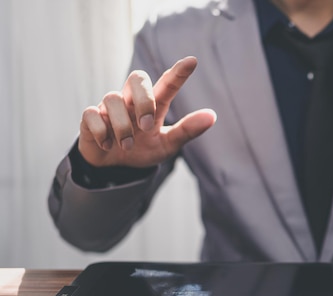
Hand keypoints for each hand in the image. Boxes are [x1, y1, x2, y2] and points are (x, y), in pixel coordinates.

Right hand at [78, 56, 215, 167]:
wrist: (115, 166)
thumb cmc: (143, 149)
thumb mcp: (167, 144)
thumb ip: (187, 130)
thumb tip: (212, 116)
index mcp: (154, 105)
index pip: (166, 83)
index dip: (178, 73)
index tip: (192, 62)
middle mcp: (131, 100)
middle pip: (137, 78)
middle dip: (144, 100)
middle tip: (147, 126)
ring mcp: (109, 107)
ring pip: (112, 99)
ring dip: (122, 127)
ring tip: (128, 146)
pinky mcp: (90, 118)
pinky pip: (91, 115)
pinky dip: (101, 131)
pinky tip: (108, 145)